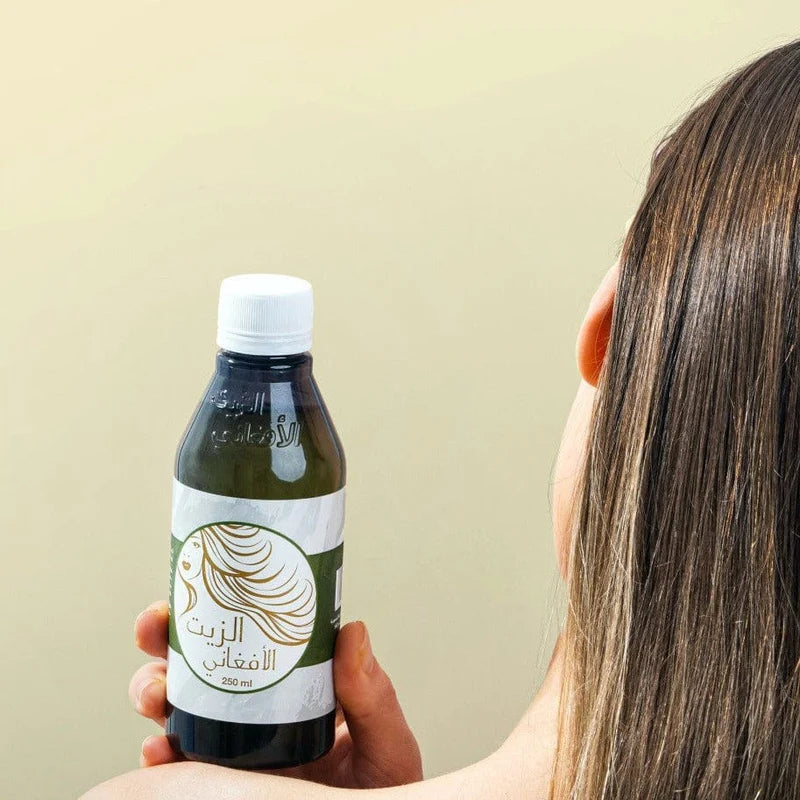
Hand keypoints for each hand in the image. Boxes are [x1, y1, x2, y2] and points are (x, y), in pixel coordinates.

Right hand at [129, 602, 422, 788]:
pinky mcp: (214, 786)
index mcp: (295, 686)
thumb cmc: (378, 789)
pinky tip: (157, 751)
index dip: (222, 607)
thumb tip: (353, 630)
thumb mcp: (385, 743)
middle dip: (168, 639)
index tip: (197, 587)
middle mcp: (257, 711)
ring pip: (178, 707)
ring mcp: (233, 749)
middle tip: (154, 628)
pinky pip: (176, 766)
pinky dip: (156, 755)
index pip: (255, 635)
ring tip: (154, 693)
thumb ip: (372, 696)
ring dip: (152, 689)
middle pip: (203, 663)